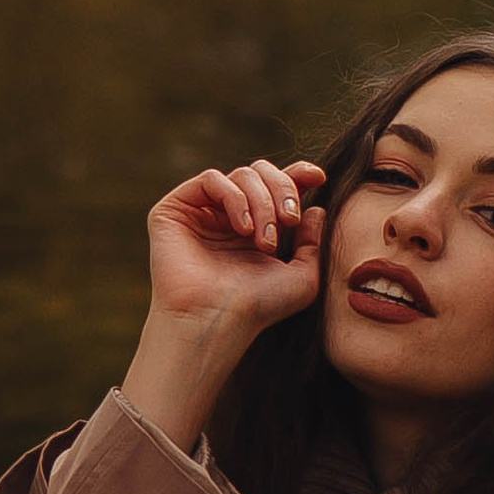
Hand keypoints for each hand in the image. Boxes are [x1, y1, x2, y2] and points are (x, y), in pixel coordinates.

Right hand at [121, 156, 326, 444]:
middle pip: (260, 173)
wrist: (217, 321)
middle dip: (282, 190)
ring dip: (262, 201)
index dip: (297, 175)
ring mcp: (200, 212)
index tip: (319, 178)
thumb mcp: (301, 277)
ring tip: (264, 239)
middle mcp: (226, 217)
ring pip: (240, 175)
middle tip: (289, 221)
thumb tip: (316, 209)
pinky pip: (211, 179)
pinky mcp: (174, 210)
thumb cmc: (257, 307)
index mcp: (253, 228)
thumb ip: (311, 242)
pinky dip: (235, 197)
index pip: (275, 187)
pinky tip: (242, 228)